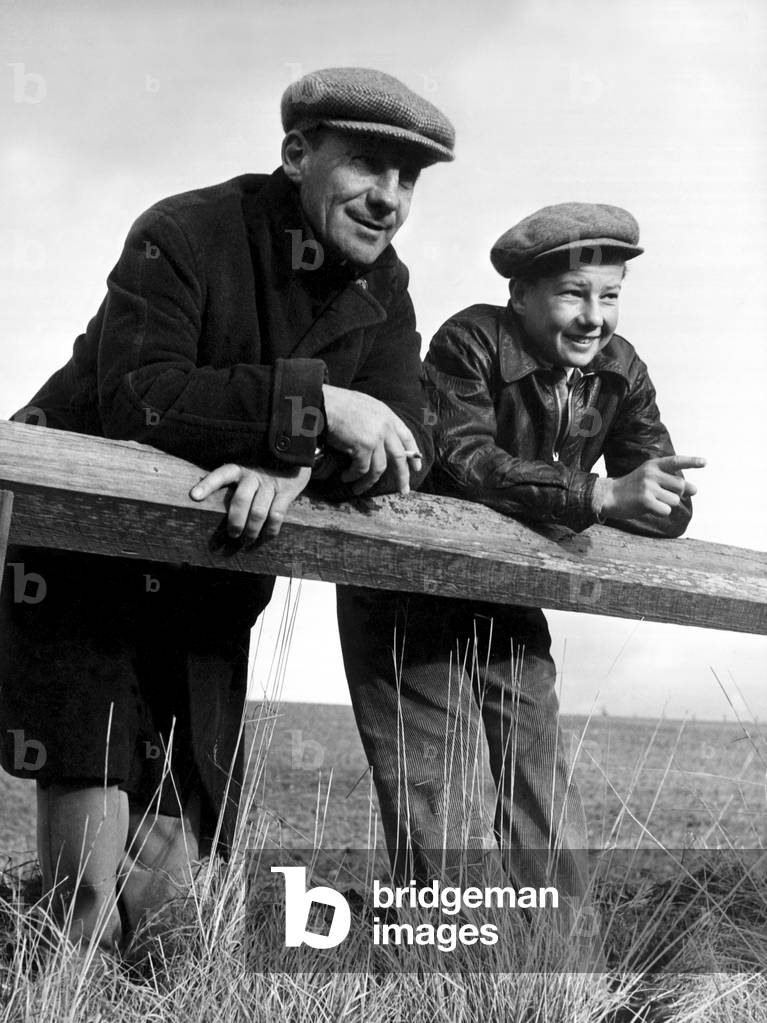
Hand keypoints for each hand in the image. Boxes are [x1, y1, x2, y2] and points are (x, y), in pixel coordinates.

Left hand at [189, 464, 310, 540]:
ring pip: (258, 512)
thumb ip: (234, 482)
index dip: (207, 485)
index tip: (194, 496)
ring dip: (252, 530)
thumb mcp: (248, 468)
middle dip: (235, 522)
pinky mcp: (287, 491)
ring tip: (248, 540)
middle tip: (232, 535)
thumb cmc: (264, 468)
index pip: (221, 474)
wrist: (295, 458)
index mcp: (240, 469)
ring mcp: (270, 483)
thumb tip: (207, 501)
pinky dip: (271, 529)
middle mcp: (253, 475)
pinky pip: (277, 515)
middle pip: (241, 500)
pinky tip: (267, 536)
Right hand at [322, 384, 421, 494]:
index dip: (413, 454)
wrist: (323, 402)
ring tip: (358, 489)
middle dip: (403, 476)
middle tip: (404, 490)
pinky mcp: (364, 446)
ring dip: (369, 482)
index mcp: (386, 415)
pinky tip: (346, 477)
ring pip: (379, 468)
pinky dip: (353, 476)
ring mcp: (376, 437)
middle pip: (399, 457)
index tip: (416, 468)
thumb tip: (376, 440)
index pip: (407, 436)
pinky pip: (361, 469)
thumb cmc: (336, 403)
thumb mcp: (364, 407)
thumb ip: (374, 421)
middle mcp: (385, 426)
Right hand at [601, 455, 705, 519]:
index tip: (705, 462)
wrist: (610, 496)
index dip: (691, 461)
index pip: (676, 461)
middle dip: (677, 494)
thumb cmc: (633, 488)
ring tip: (652, 502)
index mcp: (653, 465)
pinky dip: (661, 513)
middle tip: (662, 496)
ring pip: (675, 500)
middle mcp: (651, 473)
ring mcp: (648, 486)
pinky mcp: (645, 500)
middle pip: (680, 486)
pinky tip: (650, 509)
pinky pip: (666, 510)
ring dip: (667, 505)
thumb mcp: (651, 479)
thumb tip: (695, 490)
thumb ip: (672, 482)